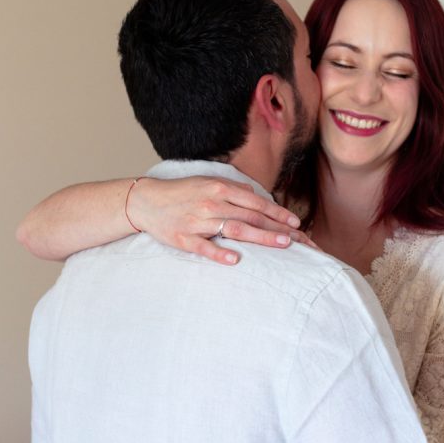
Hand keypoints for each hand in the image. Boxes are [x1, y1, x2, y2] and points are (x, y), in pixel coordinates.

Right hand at [128, 176, 316, 264]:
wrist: (146, 201)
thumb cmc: (181, 193)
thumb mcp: (208, 182)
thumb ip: (233, 189)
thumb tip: (256, 195)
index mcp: (219, 189)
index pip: (255, 203)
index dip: (277, 213)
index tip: (295, 223)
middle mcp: (212, 204)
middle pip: (251, 217)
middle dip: (276, 228)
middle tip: (297, 239)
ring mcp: (198, 222)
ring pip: (235, 230)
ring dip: (261, 237)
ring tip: (281, 245)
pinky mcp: (184, 238)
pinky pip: (204, 247)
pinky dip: (220, 253)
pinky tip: (236, 259)